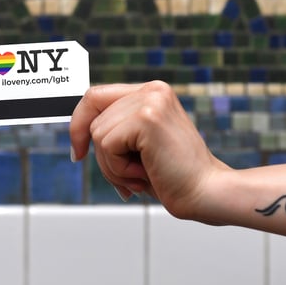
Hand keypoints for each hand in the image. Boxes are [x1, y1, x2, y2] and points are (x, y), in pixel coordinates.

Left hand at [69, 81, 228, 219]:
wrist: (208, 194)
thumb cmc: (174, 177)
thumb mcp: (139, 147)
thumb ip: (116, 131)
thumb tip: (77, 132)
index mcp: (152, 92)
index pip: (95, 96)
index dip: (78, 123)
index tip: (77, 153)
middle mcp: (151, 90)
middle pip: (93, 117)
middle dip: (101, 156)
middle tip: (128, 177)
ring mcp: (150, 100)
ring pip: (97, 134)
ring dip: (112, 166)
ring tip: (141, 175)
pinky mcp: (147, 118)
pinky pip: (106, 145)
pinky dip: (118, 169)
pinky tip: (145, 174)